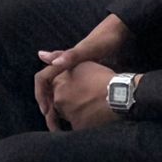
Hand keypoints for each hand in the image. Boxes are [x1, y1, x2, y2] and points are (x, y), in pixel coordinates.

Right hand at [33, 13, 133, 129]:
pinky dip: (73, 106)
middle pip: (50, 88)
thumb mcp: (88, 50)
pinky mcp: (88, 79)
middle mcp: (67, 68)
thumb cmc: (103, 42)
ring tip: (64, 124)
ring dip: (60, 108)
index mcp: (63, 62)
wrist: (121, 36)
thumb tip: (42, 56)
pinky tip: (81, 116)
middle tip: (54, 124)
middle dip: (49, 106)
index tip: (46, 111)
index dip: (40, 94)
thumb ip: (69, 55)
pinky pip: (75, 94)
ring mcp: (77, 74)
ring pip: (61, 93)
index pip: (42, 78)